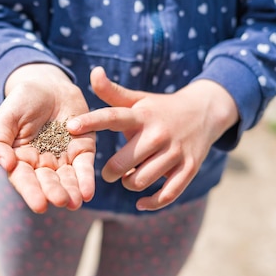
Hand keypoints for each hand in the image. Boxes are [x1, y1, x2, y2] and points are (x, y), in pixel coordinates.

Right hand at [0, 64, 95, 212]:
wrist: (47, 85)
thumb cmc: (21, 102)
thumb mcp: (5, 118)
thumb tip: (4, 164)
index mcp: (20, 160)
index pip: (25, 180)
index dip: (32, 192)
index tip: (39, 205)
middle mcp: (42, 165)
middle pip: (48, 182)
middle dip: (54, 192)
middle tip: (60, 201)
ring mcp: (63, 159)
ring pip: (67, 179)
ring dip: (72, 191)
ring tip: (75, 202)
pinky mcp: (83, 150)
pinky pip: (84, 167)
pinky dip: (87, 180)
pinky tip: (88, 192)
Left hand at [67, 67, 237, 210]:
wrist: (205, 112)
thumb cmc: (160, 109)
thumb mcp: (138, 99)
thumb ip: (112, 92)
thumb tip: (93, 72)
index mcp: (142, 116)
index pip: (112, 117)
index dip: (91, 121)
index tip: (70, 126)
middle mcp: (158, 133)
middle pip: (123, 162)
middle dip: (110, 172)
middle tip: (109, 172)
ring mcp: (175, 152)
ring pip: (141, 180)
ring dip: (129, 184)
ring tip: (129, 177)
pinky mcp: (189, 168)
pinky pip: (168, 194)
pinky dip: (151, 203)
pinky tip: (141, 202)